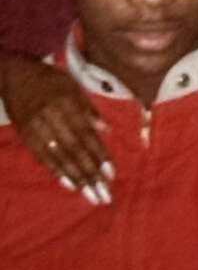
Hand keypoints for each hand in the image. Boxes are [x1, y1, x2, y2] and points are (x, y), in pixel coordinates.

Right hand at [1, 54, 112, 203]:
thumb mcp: (72, 86)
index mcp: (68, 104)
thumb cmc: (49, 79)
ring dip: (77, 178)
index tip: (112, 174)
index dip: (99, 155)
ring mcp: (37, 129)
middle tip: (104, 194)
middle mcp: (53, 118)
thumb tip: (106, 129)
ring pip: (60, 158)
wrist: (14, 75)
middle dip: (91, 174)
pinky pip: (43, 158)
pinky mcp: (25, 136)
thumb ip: (88, 109)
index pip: (87, 135)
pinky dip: (57, 172)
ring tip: (91, 195)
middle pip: (75, 151)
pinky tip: (70, 185)